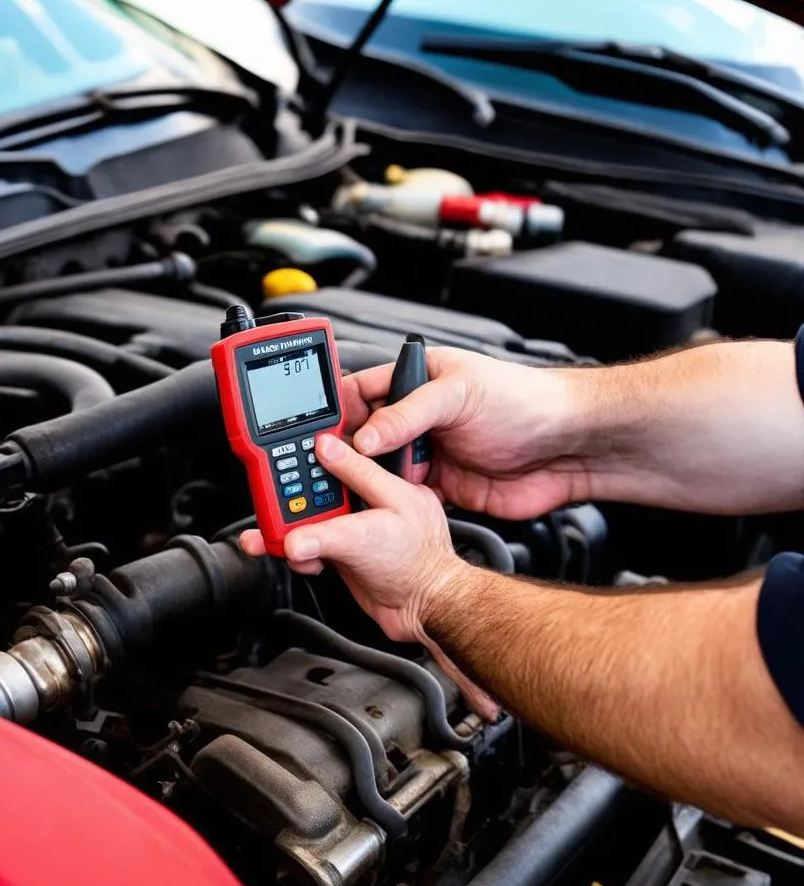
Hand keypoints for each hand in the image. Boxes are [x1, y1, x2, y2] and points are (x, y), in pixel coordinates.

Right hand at [240, 434, 500, 719]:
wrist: (427, 611)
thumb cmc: (418, 566)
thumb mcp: (367, 537)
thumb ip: (325, 533)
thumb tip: (293, 536)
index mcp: (388, 485)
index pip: (346, 458)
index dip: (317, 452)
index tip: (289, 449)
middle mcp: (372, 504)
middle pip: (321, 491)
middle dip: (290, 499)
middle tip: (268, 502)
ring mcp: (360, 530)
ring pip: (314, 521)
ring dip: (288, 529)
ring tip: (268, 536)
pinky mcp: (349, 555)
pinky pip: (315, 547)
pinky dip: (298, 553)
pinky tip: (293, 557)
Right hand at [344, 348, 590, 519]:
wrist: (568, 449)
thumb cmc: (525, 402)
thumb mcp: (458, 395)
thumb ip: (406, 414)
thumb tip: (363, 437)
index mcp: (418, 380)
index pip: (362, 389)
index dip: (337, 409)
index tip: (317, 429)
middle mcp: (418, 417)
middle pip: (363, 434)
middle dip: (345, 450)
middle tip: (326, 465)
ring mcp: (427, 453)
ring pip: (378, 468)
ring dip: (365, 478)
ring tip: (347, 488)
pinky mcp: (439, 487)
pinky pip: (401, 496)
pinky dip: (388, 503)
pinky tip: (378, 505)